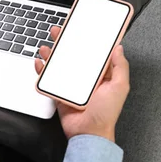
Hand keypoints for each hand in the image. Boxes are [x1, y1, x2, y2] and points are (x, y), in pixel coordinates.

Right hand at [35, 26, 129, 141]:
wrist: (88, 133)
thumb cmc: (105, 114)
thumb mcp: (119, 87)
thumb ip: (120, 66)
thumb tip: (118, 48)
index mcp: (101, 74)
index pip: (94, 52)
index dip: (89, 39)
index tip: (83, 27)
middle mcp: (86, 78)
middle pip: (74, 55)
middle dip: (66, 42)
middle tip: (60, 31)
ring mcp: (72, 85)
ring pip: (60, 64)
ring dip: (52, 54)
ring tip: (47, 46)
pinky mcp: (60, 93)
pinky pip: (49, 79)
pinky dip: (42, 70)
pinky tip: (40, 63)